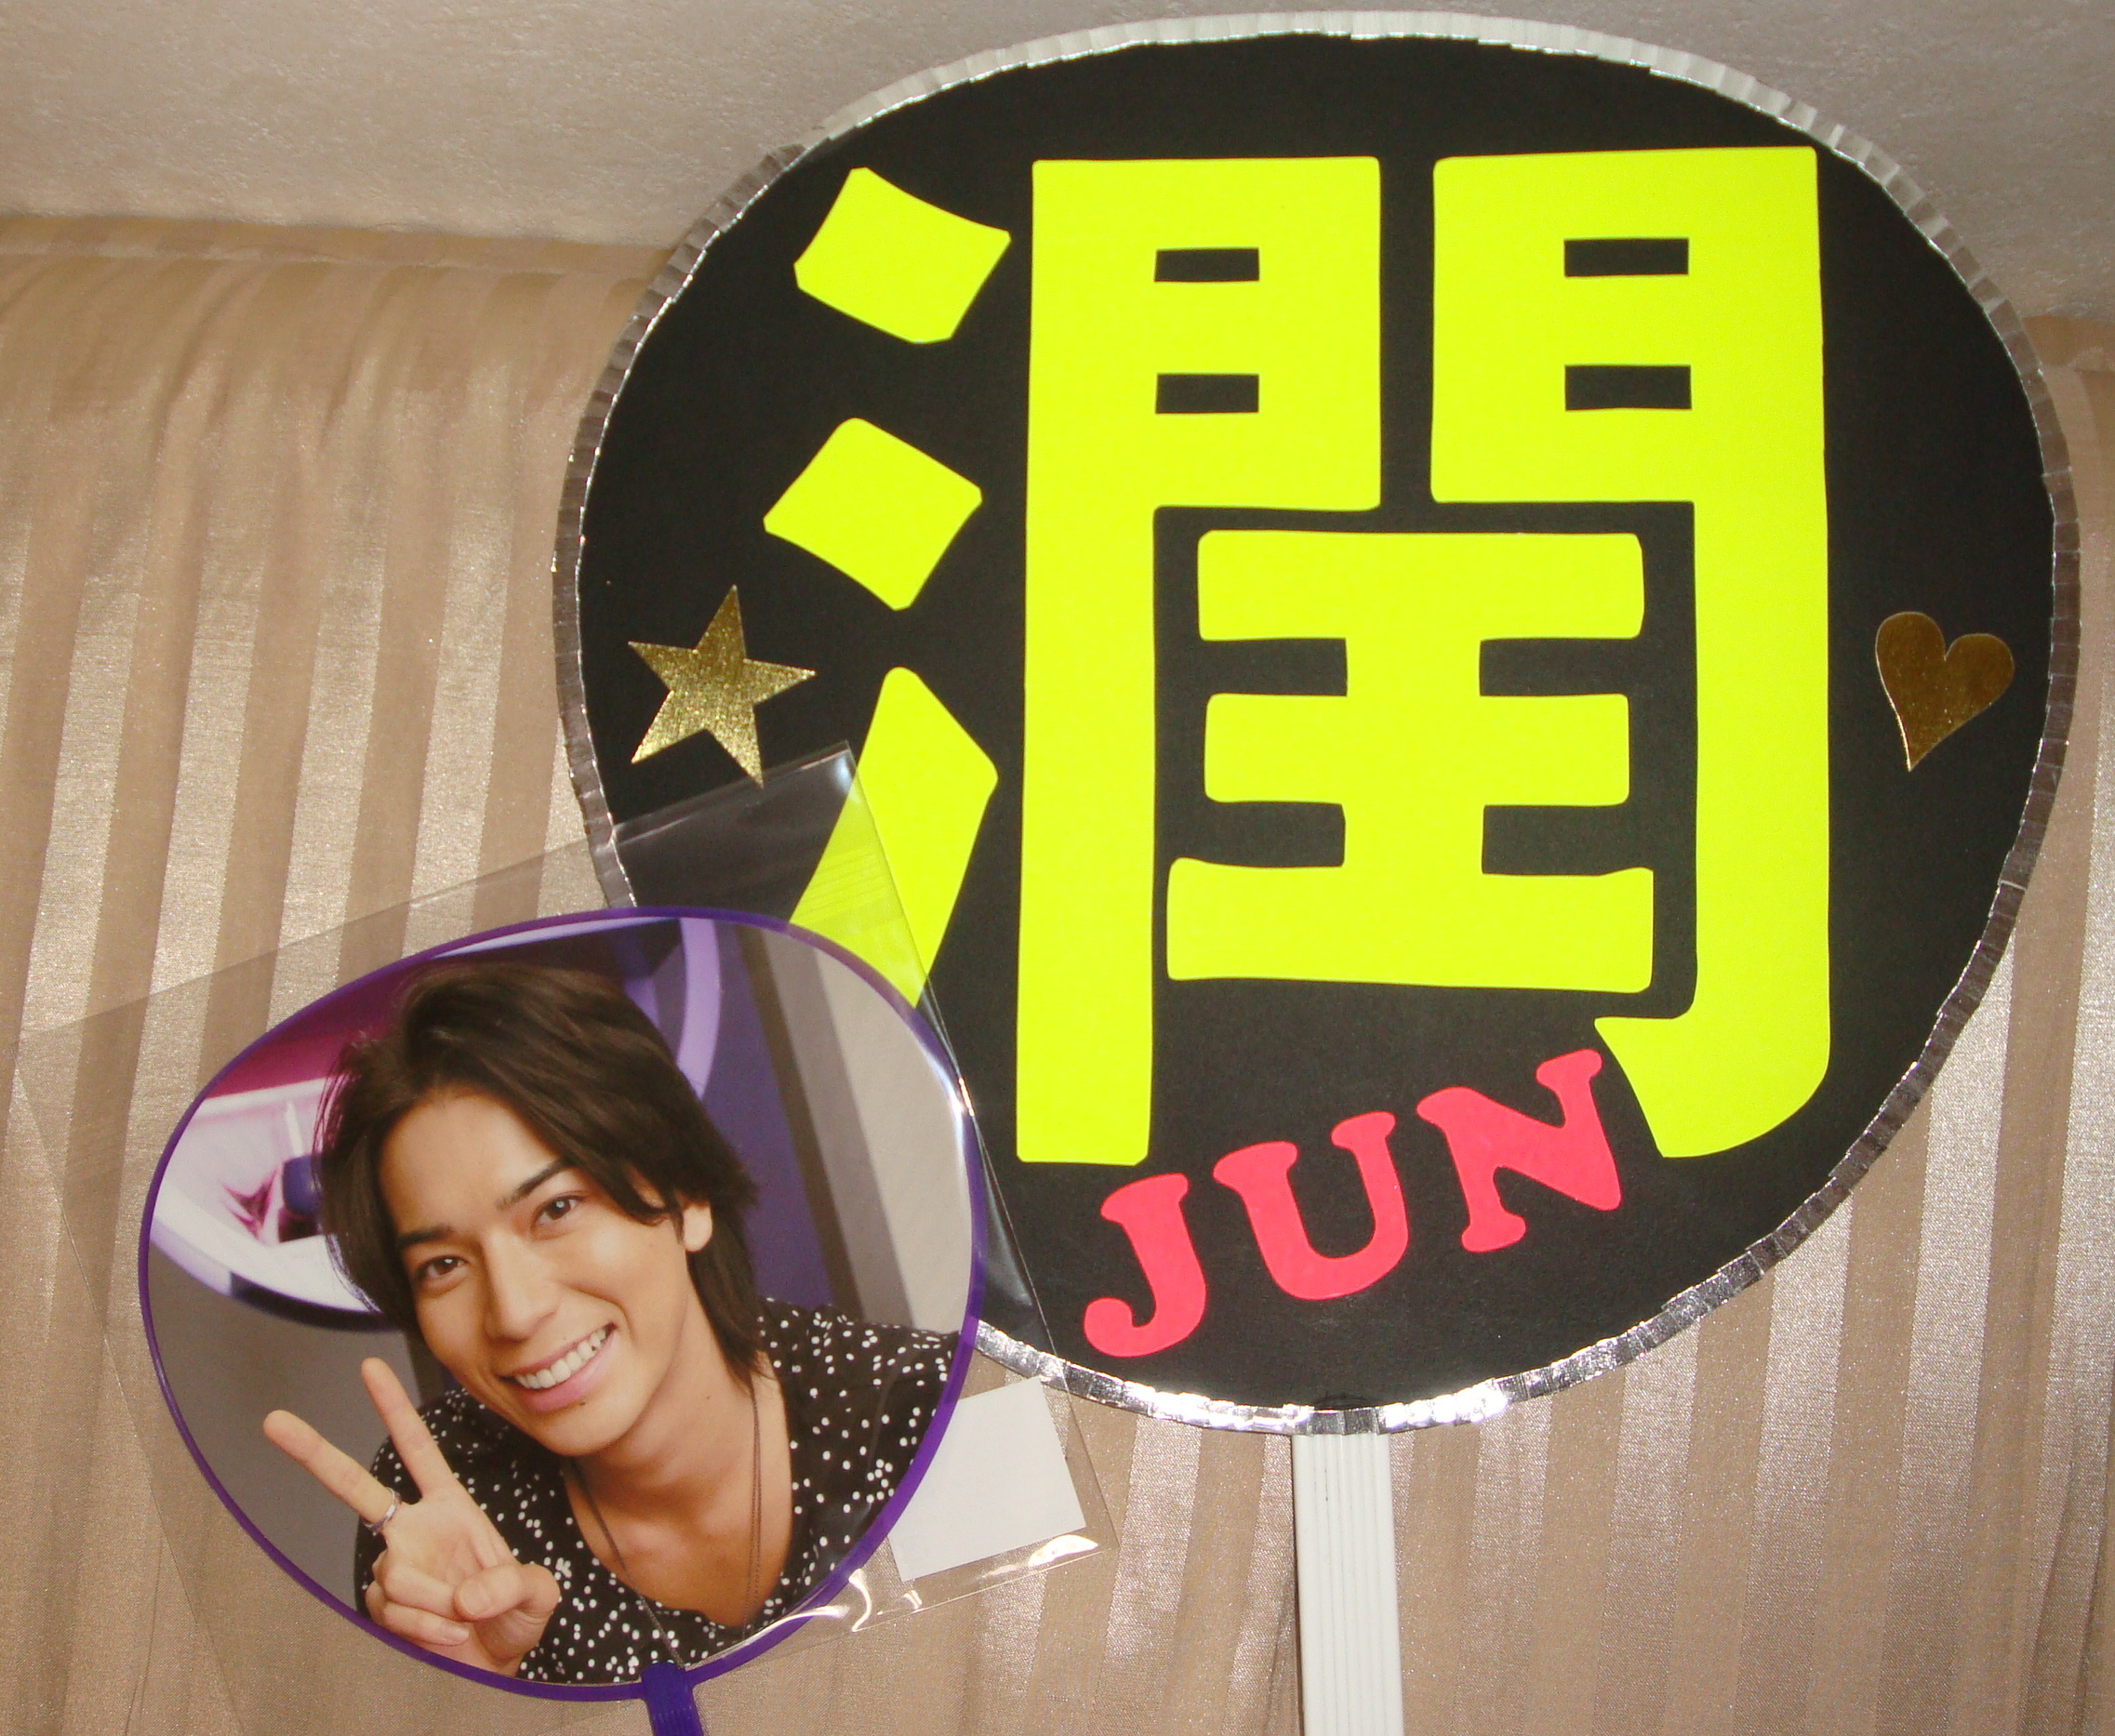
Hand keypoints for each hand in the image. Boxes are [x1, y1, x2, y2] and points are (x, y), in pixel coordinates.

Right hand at [263, 1358, 559, 1675]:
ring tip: (462, 1619)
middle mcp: (413, 1531)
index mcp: (451, 1508)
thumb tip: (462, 1593)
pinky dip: (424, 1627)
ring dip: (432, 1602)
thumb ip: (513, 1585)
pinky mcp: (384, 1608)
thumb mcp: (536, 1593)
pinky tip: (447, 1636)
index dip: (395, 1409)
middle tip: (274, 1421)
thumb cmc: (515, 1618)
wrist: (494, 1665)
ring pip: (392, 1573)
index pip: (419, 1450)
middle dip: (314, 1454)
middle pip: (355, 1488)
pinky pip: (391, 1609)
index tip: (369, 1367)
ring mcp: (395, 1568)